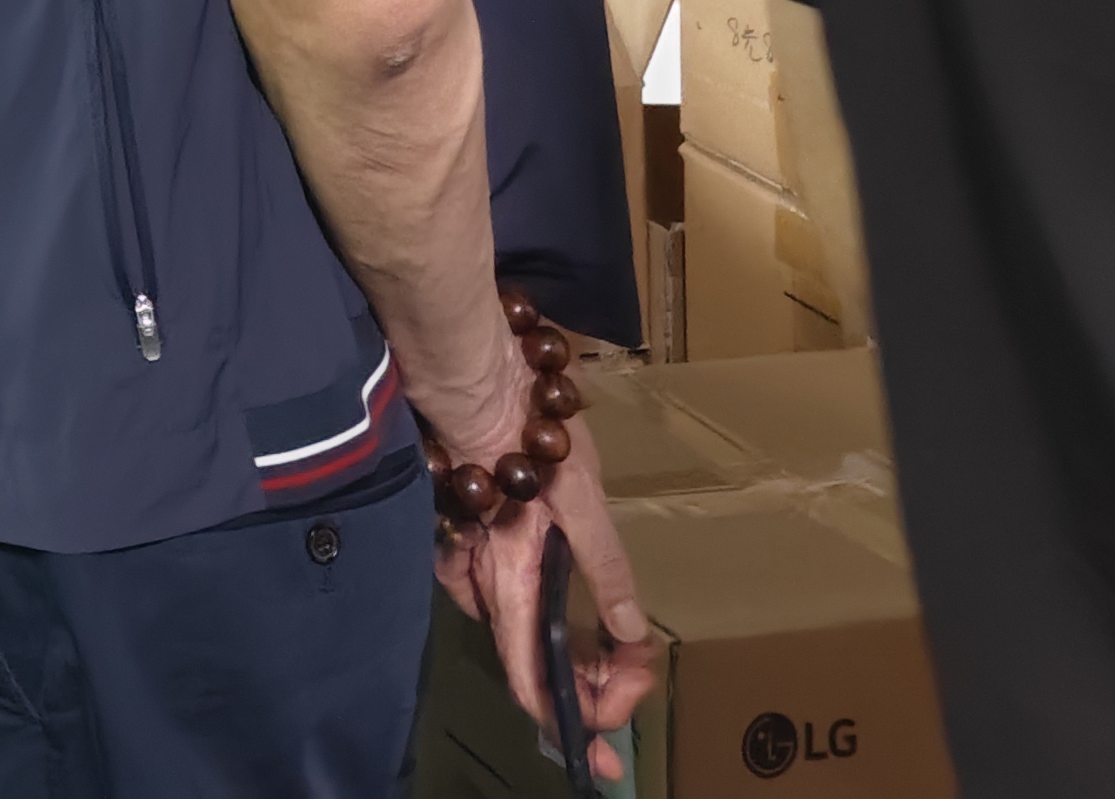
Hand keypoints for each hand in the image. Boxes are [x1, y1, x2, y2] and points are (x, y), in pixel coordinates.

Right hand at [435, 375, 658, 780]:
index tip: (619, 732)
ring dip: (576, 655)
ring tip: (622, 655)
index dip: (578, 722)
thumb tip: (630, 634)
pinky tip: (571, 600)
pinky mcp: (483, 546)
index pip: (534, 686)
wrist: (475, 381)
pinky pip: (513, 601)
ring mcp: (481, 567)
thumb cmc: (525, 435)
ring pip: (527, 636)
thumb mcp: (582, 500)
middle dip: (594, 687)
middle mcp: (488, 589)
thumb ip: (606, 568)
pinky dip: (549, 617)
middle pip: (536, 668)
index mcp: (511, 587)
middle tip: (639, 676)